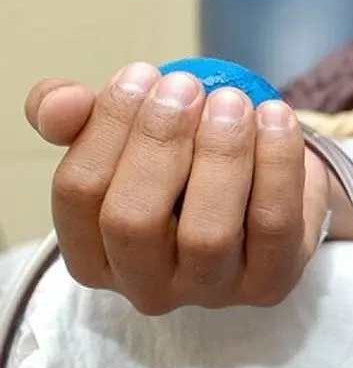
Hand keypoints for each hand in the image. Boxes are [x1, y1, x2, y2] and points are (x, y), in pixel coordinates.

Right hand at [24, 62, 329, 314]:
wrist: (266, 184)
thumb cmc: (183, 162)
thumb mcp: (126, 134)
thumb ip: (77, 115)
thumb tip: (61, 105)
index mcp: (94, 254)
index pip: (78, 193)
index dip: (107, 126)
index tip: (143, 74)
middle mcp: (147, 286)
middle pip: (134, 221)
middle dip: (159, 142)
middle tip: (187, 87)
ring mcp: (211, 293)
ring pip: (207, 234)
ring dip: (220, 154)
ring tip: (232, 101)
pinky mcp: (270, 283)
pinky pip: (274, 224)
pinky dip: (276, 164)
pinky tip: (274, 117)